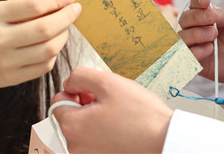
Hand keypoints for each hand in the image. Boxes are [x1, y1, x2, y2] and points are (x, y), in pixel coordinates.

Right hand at [0, 0, 81, 91]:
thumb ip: (23, 7)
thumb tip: (59, 2)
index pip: (33, 6)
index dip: (56, 0)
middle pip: (44, 28)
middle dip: (66, 17)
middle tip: (75, 10)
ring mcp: (5, 62)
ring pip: (48, 49)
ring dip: (63, 35)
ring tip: (64, 27)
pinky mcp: (12, 79)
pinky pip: (44, 65)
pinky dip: (54, 53)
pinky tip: (53, 44)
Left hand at [52, 67, 172, 152]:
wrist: (165, 141)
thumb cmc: (142, 115)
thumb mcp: (109, 82)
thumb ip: (80, 76)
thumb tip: (69, 82)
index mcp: (73, 127)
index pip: (58, 101)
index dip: (76, 91)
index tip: (95, 92)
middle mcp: (75, 147)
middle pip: (70, 116)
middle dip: (85, 105)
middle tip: (109, 102)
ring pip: (83, 129)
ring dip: (95, 119)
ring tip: (118, 115)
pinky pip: (94, 142)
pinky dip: (103, 133)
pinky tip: (121, 128)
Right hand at [177, 0, 223, 86]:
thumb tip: (209, 12)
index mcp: (206, 14)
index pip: (194, 4)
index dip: (197, 1)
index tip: (205, 0)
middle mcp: (197, 28)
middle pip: (184, 19)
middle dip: (195, 18)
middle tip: (213, 21)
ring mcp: (195, 45)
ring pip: (181, 38)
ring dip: (194, 34)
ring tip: (213, 35)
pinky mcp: (196, 62)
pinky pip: (185, 57)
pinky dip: (194, 52)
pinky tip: (209, 49)